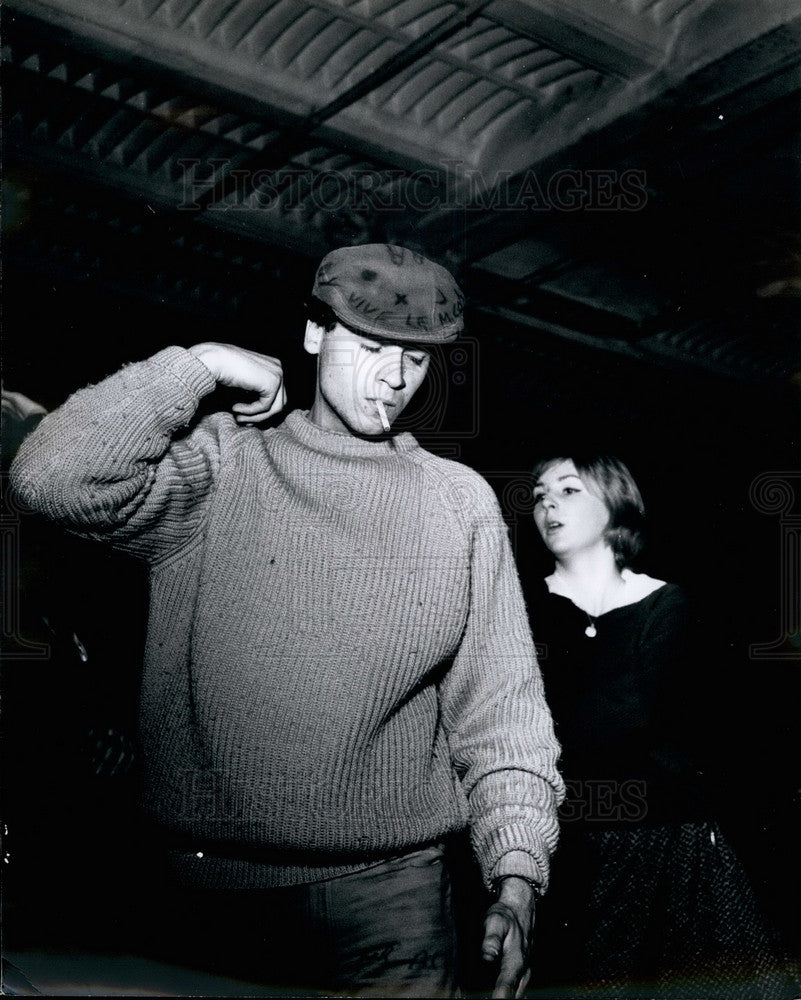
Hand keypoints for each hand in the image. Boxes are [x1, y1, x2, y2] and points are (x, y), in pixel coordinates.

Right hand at [188, 342, 285, 423]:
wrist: (214, 360)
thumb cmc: (224, 371)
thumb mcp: (244, 384)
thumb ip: (256, 395)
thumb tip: (261, 418)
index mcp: (273, 366)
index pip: (277, 396)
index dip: (262, 411)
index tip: (244, 418)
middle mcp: (278, 368)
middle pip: (279, 403)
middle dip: (261, 417)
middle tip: (241, 420)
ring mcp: (278, 374)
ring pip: (275, 408)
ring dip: (256, 417)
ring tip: (238, 418)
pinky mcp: (272, 382)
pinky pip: (265, 406)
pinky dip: (250, 411)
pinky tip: (235, 407)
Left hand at [481, 876, 535, 998]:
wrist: (519, 910)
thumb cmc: (505, 916)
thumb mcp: (495, 921)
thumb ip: (491, 939)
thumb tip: (487, 956)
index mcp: (516, 963)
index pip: (505, 989)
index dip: (497, 998)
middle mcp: (523, 973)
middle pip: (511, 996)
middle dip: (496, 998)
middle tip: (479, 995)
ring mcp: (524, 976)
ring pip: (514, 995)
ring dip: (501, 995)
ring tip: (481, 993)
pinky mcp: (521, 976)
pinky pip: (514, 991)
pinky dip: (504, 993)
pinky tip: (487, 991)